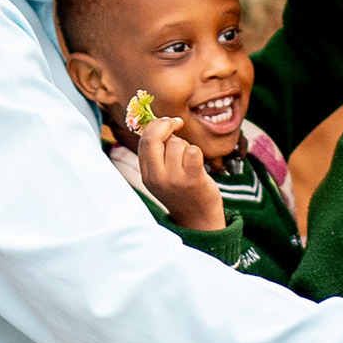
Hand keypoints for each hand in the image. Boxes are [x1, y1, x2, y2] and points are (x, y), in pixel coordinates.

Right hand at [133, 115, 226, 232]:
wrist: (198, 219)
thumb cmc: (182, 191)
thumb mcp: (161, 176)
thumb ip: (157, 154)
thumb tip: (161, 123)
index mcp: (146, 174)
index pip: (144, 140)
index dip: (155, 125)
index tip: (167, 122)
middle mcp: (157, 177)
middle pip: (154, 138)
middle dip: (167, 125)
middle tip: (178, 124)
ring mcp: (174, 179)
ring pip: (177, 144)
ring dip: (186, 146)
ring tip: (189, 160)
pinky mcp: (192, 179)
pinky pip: (193, 151)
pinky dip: (196, 152)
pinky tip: (197, 163)